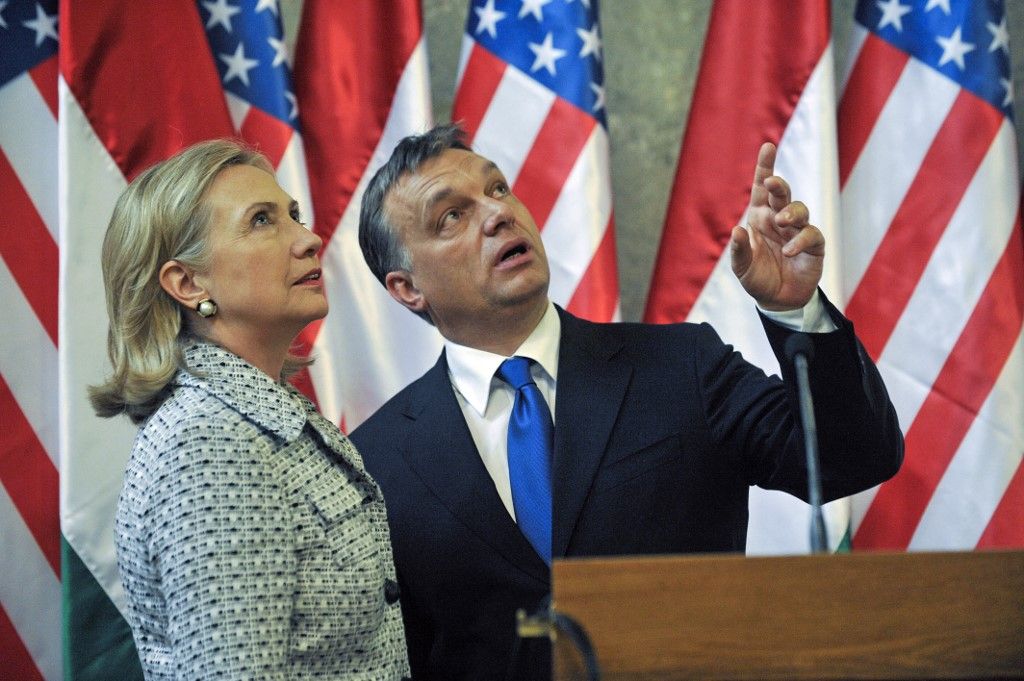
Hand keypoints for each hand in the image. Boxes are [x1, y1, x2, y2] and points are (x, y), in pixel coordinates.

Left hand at [730, 143, 823, 310]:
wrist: (778, 301)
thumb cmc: (758, 278)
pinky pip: (811, 234)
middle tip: (772, 184)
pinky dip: (800, 240)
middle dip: (779, 184)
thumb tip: (736, 230)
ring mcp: (797, 231)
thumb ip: (738, 251)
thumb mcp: (742, 267)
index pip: (762, 189)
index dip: (765, 167)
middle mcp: (779, 220)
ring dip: (790, 212)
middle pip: (782, 194)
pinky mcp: (813, 246)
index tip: (768, 147)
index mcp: (760, 218)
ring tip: (780, 223)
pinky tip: (788, 251)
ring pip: (799, 209)